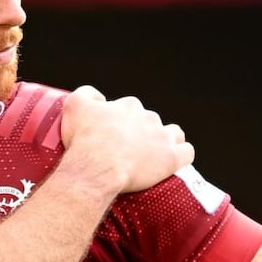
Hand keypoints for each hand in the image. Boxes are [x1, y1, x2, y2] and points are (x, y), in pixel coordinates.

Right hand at [58, 85, 193, 193]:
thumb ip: (86, 94)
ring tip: (153, 154)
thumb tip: (99, 96)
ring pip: (172, 133)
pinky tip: (171, 161)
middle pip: (149, 121)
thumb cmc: (84, 140)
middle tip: (127, 149)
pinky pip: (186, 152)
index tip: (113, 135)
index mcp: (128, 106)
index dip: (121, 122)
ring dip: (165, 140)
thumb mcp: (74, 107)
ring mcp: (162, 137)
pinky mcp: (171, 158)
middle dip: (141, 132)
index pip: (130, 109)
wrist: (97, 168)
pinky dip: (181, 155)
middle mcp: (148, 117)